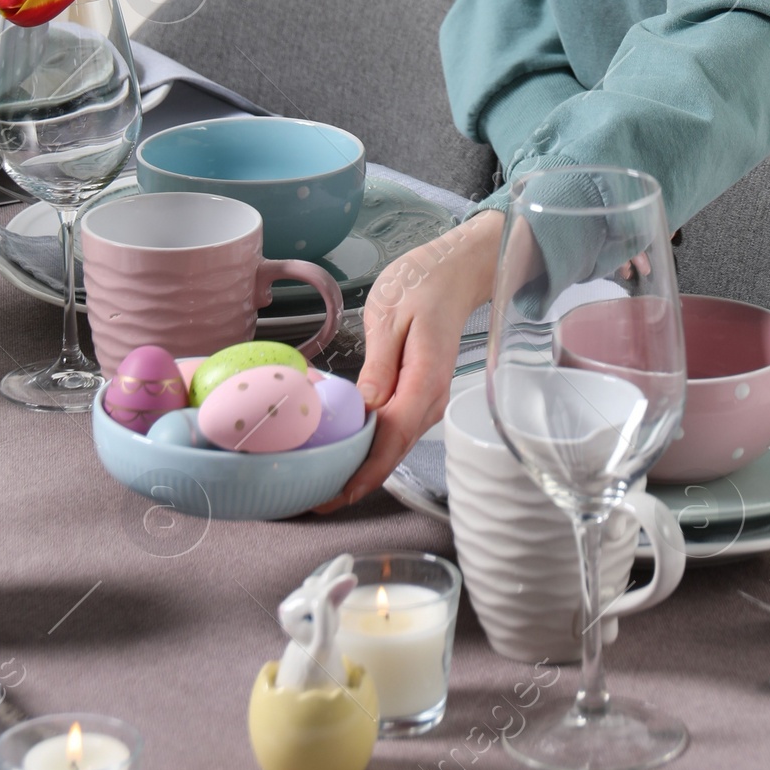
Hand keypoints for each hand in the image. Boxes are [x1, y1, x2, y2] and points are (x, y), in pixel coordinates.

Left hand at [313, 210, 502, 509]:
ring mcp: (429, 400)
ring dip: (362, 465)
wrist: (455, 271)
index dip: (365, 471)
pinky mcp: (421, 396)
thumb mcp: (390, 316)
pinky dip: (371, 445)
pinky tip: (344, 448)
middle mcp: (432, 398)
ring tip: (321, 480)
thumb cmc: (421, 284)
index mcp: (425, 379)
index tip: (335, 495)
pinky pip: (396, 429)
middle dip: (357, 479)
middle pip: (393, 451)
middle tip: (314, 498)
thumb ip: (378, 365)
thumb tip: (365, 409)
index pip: (394, 438)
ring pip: (395, 444)